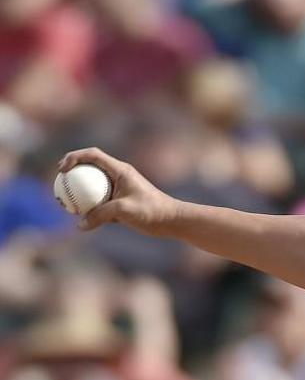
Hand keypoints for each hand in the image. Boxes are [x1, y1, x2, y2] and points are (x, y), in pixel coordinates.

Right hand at [58, 148, 181, 234]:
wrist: (170, 220)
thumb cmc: (151, 211)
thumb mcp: (124, 211)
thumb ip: (100, 215)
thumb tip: (80, 224)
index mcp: (120, 169)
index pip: (93, 155)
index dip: (74, 157)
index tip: (62, 170)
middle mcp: (118, 175)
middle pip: (89, 168)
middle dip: (72, 172)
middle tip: (58, 184)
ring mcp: (118, 188)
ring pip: (93, 185)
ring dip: (79, 190)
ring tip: (64, 202)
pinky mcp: (119, 201)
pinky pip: (99, 200)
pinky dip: (88, 205)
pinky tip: (80, 218)